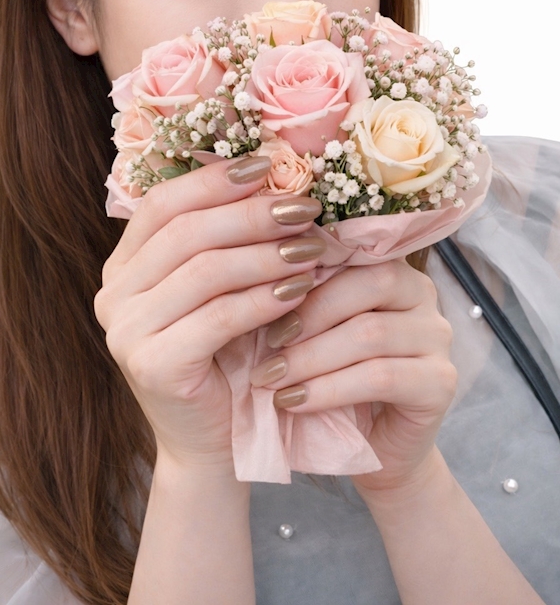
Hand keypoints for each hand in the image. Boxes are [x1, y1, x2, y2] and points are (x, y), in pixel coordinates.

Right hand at [94, 157, 326, 469]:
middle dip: (251, 214)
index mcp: (124, 266)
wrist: (213, 442)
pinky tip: (299, 289)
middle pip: (185, 232)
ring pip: (203, 270)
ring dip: (265, 253)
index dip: (213, 179)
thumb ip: (228, 240)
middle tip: (305, 208)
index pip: (162, 203)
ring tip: (312, 248)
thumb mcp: (220, 290)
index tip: (267, 165)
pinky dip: (263, 299)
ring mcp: (125, 331)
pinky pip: (217, 317)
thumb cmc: (224, 356)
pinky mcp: (151, 365)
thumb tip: (276, 175)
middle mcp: (113, 293)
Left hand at [250, 259, 456, 494]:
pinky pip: (381, 377)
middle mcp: (422, 293)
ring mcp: (438, 337)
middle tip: (267, 343)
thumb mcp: (313, 331)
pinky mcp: (441, 382)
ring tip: (271, 378)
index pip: (351, 250)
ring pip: (371, 333)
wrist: (371, 448)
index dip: (305, 269)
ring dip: (311, 357)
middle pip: (368, 284)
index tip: (260, 293)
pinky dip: (331, 389)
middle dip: (309, 314)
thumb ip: (300, 299)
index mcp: (390, 266)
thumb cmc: (332, 377)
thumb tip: (256, 277)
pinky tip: (295, 401)